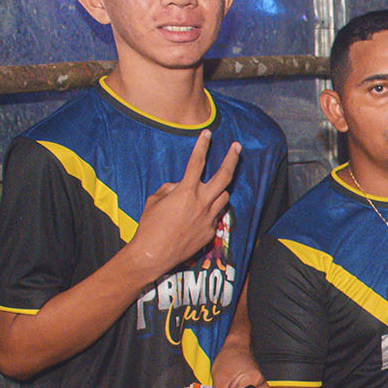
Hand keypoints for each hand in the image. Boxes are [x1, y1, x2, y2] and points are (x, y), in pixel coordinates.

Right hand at [129, 131, 241, 275]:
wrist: (154, 254)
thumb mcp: (156, 199)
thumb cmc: (150, 225)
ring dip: (220, 189)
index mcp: (186, 192)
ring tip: (213, 186)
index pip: (197, 162)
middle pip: (224, 177)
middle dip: (232, 159)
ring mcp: (209, 218)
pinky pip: (216, 215)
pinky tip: (200, 213)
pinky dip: (211, 209)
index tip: (208, 133)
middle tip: (237, 148)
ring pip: (223, 196)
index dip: (202, 145)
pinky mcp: (210, 232)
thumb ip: (171, 188)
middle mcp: (201, 203)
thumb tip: (180, 187)